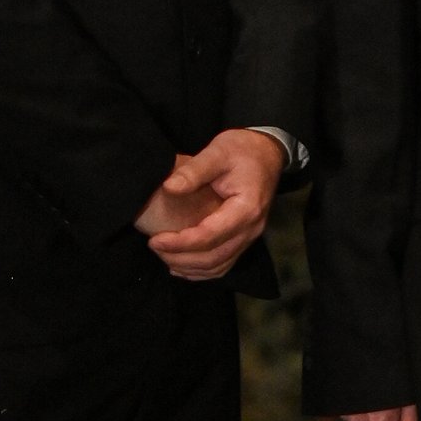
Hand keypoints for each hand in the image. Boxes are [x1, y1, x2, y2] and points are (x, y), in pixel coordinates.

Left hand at [134, 127, 285, 282]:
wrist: (266, 152)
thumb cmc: (242, 150)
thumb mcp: (217, 152)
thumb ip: (193, 170)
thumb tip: (168, 188)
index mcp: (246, 209)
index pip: (209, 236)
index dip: (180, 242)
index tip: (155, 239)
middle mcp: (251, 228)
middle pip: (214, 257)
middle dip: (180, 258)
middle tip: (154, 246)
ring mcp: (250, 236)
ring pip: (218, 266)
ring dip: (189, 268)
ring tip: (164, 256)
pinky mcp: (244, 238)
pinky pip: (224, 264)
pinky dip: (201, 270)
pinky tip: (181, 265)